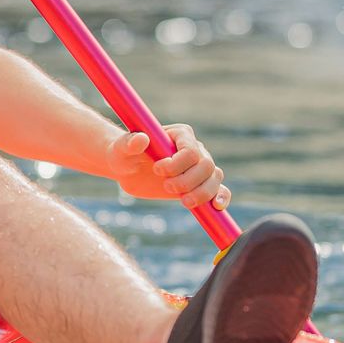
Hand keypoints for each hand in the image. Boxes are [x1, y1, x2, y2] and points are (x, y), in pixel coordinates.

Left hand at [106, 125, 229, 208]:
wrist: (128, 169)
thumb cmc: (124, 155)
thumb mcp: (122, 149)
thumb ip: (130, 143)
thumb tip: (142, 138)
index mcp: (180, 135)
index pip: (190, 151)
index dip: (177, 165)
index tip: (156, 170)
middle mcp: (195, 149)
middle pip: (206, 166)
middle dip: (187, 181)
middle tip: (166, 187)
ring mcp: (199, 167)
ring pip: (214, 178)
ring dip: (202, 193)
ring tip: (183, 201)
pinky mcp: (199, 184)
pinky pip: (219, 190)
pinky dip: (221, 198)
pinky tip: (216, 207)